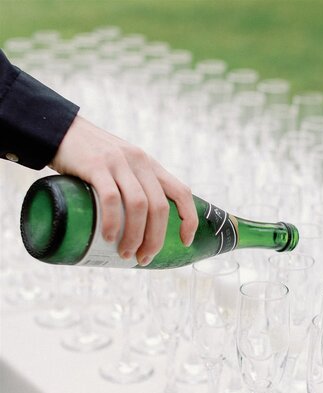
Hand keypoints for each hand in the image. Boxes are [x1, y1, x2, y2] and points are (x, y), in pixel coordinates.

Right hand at [50, 115, 197, 265]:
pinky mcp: (96, 165)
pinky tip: (109, 237)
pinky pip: (111, 198)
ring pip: (138, 205)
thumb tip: (138, 230)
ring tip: (126, 254)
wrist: (61, 131)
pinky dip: (113, 221)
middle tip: (143, 258)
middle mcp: (139, 162)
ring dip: (135, 235)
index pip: (181, 192)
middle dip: (155, 239)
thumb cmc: (92, 159)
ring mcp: (119, 162)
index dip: (188, 219)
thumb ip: (134, 188)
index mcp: (150, 166)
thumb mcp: (122, 167)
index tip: (185, 242)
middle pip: (159, 207)